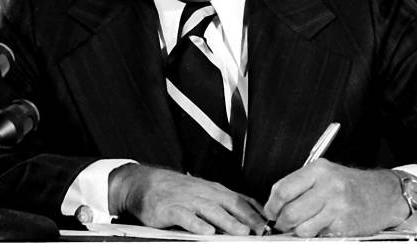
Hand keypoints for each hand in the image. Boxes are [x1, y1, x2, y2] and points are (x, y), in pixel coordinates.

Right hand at [109, 164, 264, 234]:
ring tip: (241, 231)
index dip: (255, 212)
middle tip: (261, 230)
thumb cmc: (178, 191)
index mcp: (213, 190)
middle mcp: (203, 193)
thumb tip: (252, 215)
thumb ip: (224, 204)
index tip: (269, 225)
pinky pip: (185, 216)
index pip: (239, 199)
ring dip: (228, 221)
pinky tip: (206, 231)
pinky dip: (197, 223)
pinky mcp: (170, 209)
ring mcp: (187, 200)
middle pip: (229, 203)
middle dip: (247, 217)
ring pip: (211, 210)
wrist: (146, 184)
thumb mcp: (204, 193)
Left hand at [264, 159, 416, 236]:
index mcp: (318, 170)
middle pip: (290, 212)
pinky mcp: (344, 225)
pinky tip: (323, 225)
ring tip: (305, 224)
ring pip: (302, 228)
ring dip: (298, 231)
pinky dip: (316, 234)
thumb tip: (276, 205)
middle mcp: (327, 186)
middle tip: (282, 223)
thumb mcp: (324, 174)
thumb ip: (300, 185)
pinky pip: (318, 236)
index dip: (272, 205)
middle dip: (282, 222)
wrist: (383, 194)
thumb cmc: (351, 184)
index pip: (283, 189)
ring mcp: (336, 207)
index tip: (271, 211)